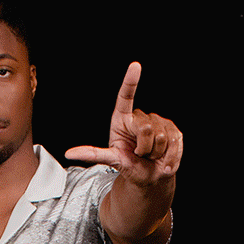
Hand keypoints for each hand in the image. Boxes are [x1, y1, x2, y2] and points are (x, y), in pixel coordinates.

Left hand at [64, 62, 182, 188]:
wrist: (148, 177)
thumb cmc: (128, 164)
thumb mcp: (111, 158)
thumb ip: (93, 154)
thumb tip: (69, 153)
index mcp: (122, 119)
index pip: (126, 97)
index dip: (130, 81)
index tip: (135, 66)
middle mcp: (140, 117)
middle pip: (145, 128)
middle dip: (143, 148)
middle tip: (140, 154)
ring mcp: (159, 122)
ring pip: (160, 137)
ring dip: (155, 154)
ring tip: (150, 156)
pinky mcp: (174, 131)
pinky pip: (174, 143)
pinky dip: (169, 158)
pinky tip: (164, 163)